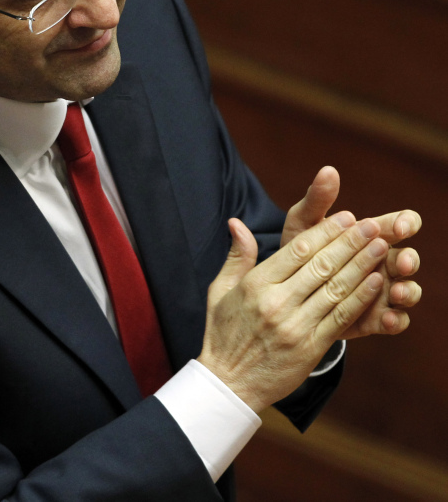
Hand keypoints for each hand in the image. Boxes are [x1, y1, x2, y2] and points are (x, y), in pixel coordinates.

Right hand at [198, 211, 387, 413]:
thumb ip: (236, 256)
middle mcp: (276, 303)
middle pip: (321, 266)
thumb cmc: (224, 333)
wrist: (228, 384)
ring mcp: (295, 327)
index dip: (325, 231)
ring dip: (362, 265)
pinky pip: (341, 318)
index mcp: (255, 285)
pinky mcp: (310, 348)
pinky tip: (376, 281)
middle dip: (350, 242)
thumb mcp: (221, 290)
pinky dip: (361, 298)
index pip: (297, 250)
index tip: (345, 216)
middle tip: (372, 224)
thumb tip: (236, 222)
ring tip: (380, 246)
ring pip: (336, 289)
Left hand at [281, 166, 421, 336]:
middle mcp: (381, 262)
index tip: (400, 227)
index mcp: (370, 235)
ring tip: (397, 292)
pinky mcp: (373, 318)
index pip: (399, 224)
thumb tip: (328, 170)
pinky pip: (394, 321)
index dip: (405, 223)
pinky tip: (387, 319)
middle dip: (409, 259)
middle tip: (400, 261)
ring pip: (407, 291)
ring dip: (408, 291)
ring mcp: (380, 291)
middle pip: (408, 259)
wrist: (282, 288)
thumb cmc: (299, 249)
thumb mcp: (303, 224)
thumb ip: (317, 200)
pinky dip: (395, 320)